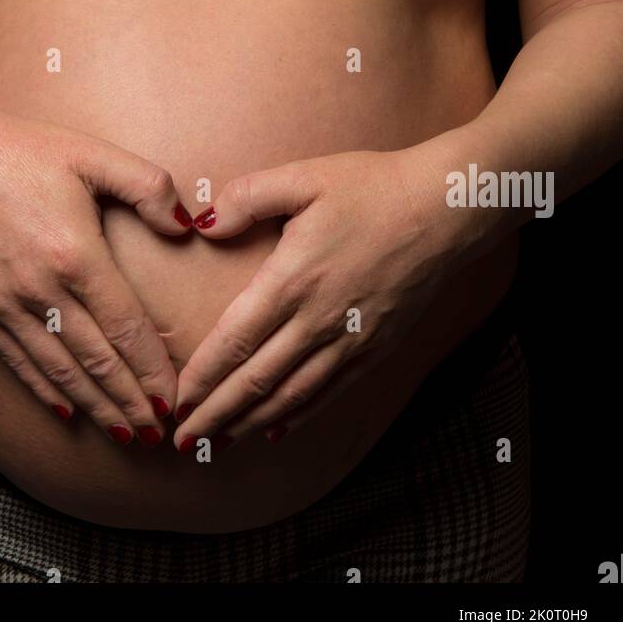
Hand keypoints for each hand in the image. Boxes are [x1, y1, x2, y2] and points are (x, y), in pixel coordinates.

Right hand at [0, 104, 191, 443]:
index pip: (125, 328)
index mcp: (76, 254)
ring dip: (96, 407)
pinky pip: (19, 362)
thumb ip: (148, 186)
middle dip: (131, 401)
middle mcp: (41, 290)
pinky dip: (47, 392)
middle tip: (161, 432)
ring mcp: (6, 305)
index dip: (153, 369)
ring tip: (125, 433)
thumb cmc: (24, 150)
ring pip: (60, 371)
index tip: (176, 397)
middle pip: (97, 361)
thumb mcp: (94, 154)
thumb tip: (185, 227)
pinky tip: (68, 412)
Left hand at [172, 148, 466, 449]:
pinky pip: (330, 392)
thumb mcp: (304, 177)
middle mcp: (319, 320)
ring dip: (250, 424)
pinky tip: (277, 429)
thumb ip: (248, 197)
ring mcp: (350, 339)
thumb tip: (204, 223)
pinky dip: (299, 416)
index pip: (236, 341)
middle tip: (181, 442)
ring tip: (218, 444)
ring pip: (291, 396)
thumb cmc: (373, 187)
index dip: (203, 377)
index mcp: (293, 280)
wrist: (446, 209)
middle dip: (216, 415)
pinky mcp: (376, 346)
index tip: (176, 400)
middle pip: (257, 381)